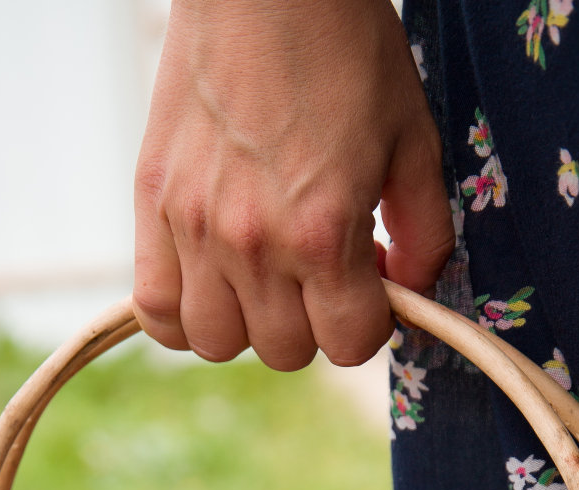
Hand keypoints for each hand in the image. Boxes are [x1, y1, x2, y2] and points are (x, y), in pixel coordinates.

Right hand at [133, 0, 453, 369]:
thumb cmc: (346, 48)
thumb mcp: (415, 141)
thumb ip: (425, 234)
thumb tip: (408, 293)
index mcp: (323, 232)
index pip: (349, 345)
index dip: (370, 322)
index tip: (369, 287)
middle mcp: (253, 243)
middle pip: (286, 351)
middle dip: (314, 321)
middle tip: (319, 271)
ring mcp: (195, 228)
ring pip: (217, 343)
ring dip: (248, 324)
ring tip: (264, 277)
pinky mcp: (153, 206)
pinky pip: (155, 311)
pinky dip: (182, 315)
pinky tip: (210, 282)